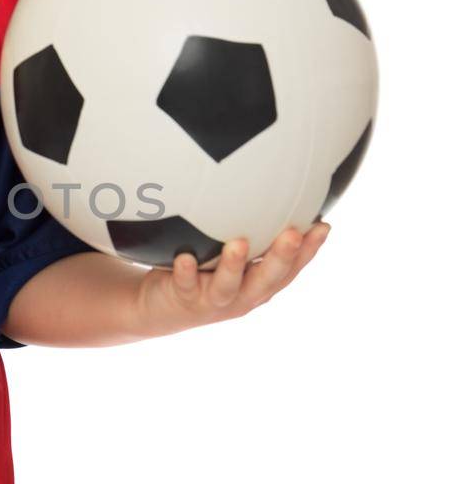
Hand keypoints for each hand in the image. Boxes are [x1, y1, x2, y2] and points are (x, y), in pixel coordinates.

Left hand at [135, 221, 329, 336]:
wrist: (158, 309)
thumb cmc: (200, 270)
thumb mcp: (224, 250)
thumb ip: (245, 226)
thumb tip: (261, 174)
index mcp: (258, 282)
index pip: (291, 267)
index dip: (309, 250)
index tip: (324, 225)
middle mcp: (243, 295)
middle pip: (268, 278)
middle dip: (283, 256)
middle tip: (294, 233)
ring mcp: (214, 301)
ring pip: (228, 285)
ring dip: (234, 265)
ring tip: (239, 244)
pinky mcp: (184, 301)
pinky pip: (185, 285)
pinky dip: (186, 272)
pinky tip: (184, 257)